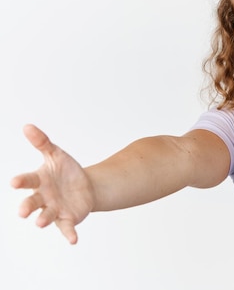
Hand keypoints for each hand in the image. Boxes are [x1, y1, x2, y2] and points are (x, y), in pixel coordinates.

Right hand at [11, 125, 95, 243]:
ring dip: (43, 219)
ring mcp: (54, 209)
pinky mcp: (67, 218)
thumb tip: (27, 126)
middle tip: (22, 212)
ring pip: (46, 216)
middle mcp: (43, 197)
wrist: (86, 186)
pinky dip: (69, 234)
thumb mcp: (56, 154)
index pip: (28, 181)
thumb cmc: (65, 171)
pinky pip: (67, 228)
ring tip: (39, 223)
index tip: (14, 182)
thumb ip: (42, 143)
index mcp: (39, 181)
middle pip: (32, 202)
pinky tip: (73, 240)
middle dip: (27, 207)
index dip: (22, 181)